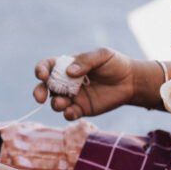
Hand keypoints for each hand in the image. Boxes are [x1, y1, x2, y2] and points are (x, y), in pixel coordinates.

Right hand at [33, 48, 156, 119]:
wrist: (131, 81)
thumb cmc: (115, 64)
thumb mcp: (102, 55)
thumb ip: (85, 61)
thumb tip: (69, 72)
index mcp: (67, 65)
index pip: (47, 66)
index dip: (41, 70)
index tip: (42, 75)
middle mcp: (66, 82)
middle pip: (45, 87)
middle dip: (39, 92)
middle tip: (40, 97)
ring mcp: (73, 96)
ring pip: (55, 102)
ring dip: (55, 104)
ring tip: (62, 103)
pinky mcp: (81, 109)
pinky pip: (69, 114)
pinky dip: (67, 114)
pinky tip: (72, 112)